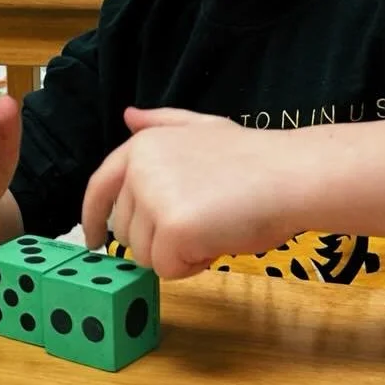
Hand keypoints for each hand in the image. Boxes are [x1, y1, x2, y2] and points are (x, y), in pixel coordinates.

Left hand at [82, 108, 304, 278]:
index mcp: (141, 146)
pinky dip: (193, 266)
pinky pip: (167, 269)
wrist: (292, 177)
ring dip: (178, 254)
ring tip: (215, 227)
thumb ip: (162, 123)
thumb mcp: (202, 128)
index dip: (91, 218)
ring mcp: (152, 198)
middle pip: (126, 231)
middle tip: (203, 223)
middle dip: (159, 239)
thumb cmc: (255, 159)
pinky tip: (219, 242)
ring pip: (145, 254)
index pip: (99, 187)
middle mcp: (138, 169)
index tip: (94, 241)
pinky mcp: (171, 229)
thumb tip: (128, 116)